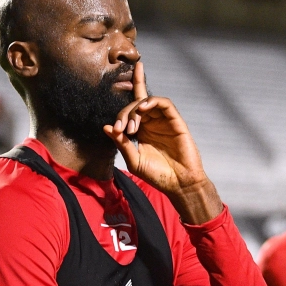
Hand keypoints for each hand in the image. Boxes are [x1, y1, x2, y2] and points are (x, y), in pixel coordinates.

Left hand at [102, 61, 222, 223]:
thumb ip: (122, 144)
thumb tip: (106, 128)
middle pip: (136, 105)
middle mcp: (152, 124)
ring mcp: (164, 121)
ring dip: (136, 108)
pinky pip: (164, 104)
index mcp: (141, 131)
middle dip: (125, 114)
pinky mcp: (176, 121)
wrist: (178, 184)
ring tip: (131, 125)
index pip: (130, 112)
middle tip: (121, 129)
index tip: (115, 129)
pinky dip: (152, 101)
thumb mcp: (134, 161)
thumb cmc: (158, 175)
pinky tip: (143, 108)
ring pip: (148, 102)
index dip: (121, 113)